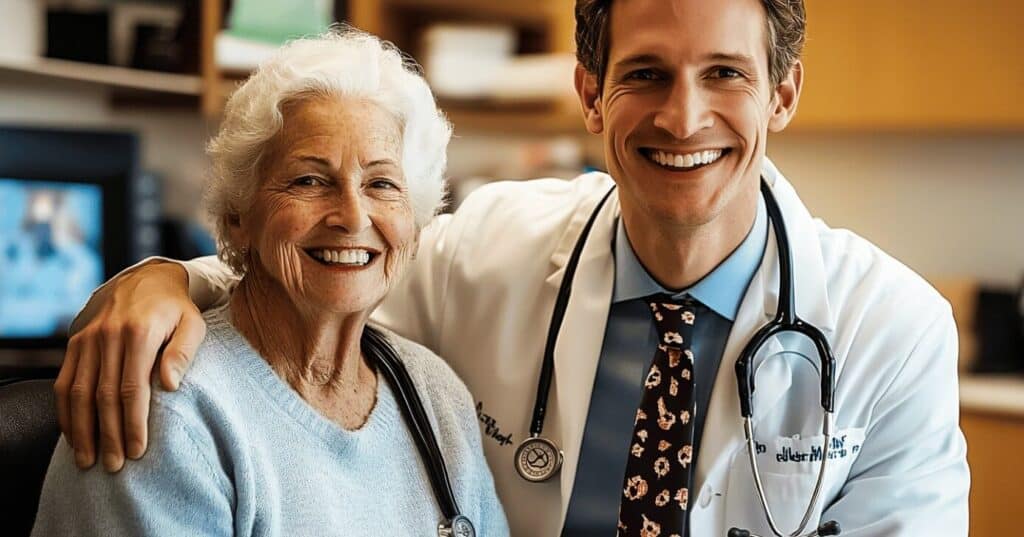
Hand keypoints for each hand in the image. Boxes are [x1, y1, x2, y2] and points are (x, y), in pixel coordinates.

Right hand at [54, 262, 205, 471]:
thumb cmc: (176, 309)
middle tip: (114, 465)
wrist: (146, 279)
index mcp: (139, 333)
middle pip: (103, 396)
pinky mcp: (75, 343)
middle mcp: (108, 336)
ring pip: (79, 392)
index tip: (137, 451)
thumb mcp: (193, 323)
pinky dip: (66, 411)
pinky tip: (73, 434)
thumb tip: (170, 384)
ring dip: (81, 430)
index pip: (132, 388)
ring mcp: (88, 339)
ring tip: (88, 460)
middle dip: (108, 435)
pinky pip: (65, 382)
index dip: (133, 423)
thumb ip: (184, 351)